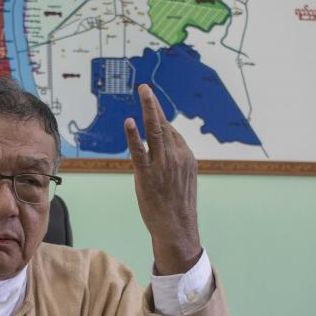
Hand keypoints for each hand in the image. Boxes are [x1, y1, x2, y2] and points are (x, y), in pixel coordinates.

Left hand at [124, 84, 201, 274]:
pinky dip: (134, 136)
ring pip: (155, 131)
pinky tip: (129, 122)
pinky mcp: (148, 174)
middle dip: (154, 105)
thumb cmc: (177, 206)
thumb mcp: (181, 179)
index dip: (159, 119)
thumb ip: (174, 162)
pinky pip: (140, 151)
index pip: (171, 132)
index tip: (151, 105)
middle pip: (164, 125)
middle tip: (145, 88)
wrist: (177, 227)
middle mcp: (176, 156)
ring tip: (142, 91)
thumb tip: (166, 150)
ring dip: (148, 109)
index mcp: (186, 157)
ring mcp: (162, 164)